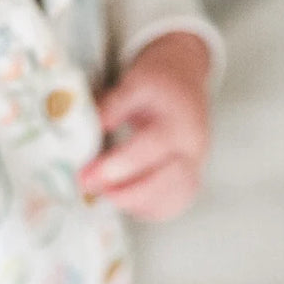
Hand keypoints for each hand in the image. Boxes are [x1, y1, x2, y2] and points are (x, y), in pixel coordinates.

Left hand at [77, 31, 211, 221]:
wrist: (185, 74)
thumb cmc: (157, 79)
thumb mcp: (134, 81)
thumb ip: (113, 104)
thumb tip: (91, 127)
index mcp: (177, 123)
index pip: (148, 151)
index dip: (116, 167)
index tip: (87, 175)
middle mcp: (192, 149)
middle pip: (165, 182)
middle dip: (126, 193)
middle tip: (89, 188)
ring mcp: (196, 164)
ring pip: (173, 198)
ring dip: (137, 203)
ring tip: (103, 195)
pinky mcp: (191, 174)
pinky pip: (176, 202)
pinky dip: (150, 208)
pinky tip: (125, 201)